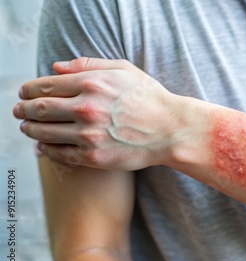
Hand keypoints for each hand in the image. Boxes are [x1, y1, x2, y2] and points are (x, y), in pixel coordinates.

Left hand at [13, 57, 182, 169]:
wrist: (171, 130)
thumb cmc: (149, 98)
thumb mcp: (124, 70)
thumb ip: (88, 65)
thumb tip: (55, 68)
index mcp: (92, 83)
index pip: (45, 85)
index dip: (28, 89)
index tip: (24, 93)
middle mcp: (87, 108)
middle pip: (40, 109)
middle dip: (24, 110)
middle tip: (20, 111)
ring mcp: (89, 135)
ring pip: (44, 133)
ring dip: (30, 130)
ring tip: (27, 128)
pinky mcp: (93, 157)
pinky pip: (59, 154)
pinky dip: (46, 150)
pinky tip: (42, 147)